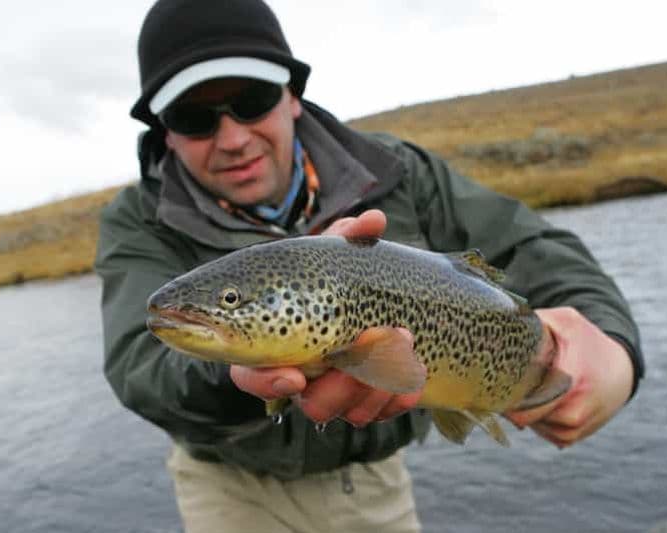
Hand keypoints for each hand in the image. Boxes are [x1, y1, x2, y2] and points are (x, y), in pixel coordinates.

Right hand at [230, 209, 423, 426]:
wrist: (383, 302)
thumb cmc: (339, 275)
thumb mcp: (339, 253)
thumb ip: (348, 237)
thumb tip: (374, 220)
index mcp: (276, 345)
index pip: (252, 375)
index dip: (268, 381)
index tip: (295, 375)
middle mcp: (303, 376)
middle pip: (309, 403)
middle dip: (341, 385)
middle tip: (370, 344)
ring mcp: (336, 393)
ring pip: (347, 412)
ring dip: (375, 385)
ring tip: (403, 343)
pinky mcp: (367, 402)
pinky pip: (378, 413)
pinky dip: (396, 397)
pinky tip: (414, 379)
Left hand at [505, 307, 633, 447]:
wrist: (623, 368)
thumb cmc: (588, 342)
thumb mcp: (567, 321)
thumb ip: (536, 319)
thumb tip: (506, 319)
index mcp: (571, 381)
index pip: (526, 407)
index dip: (506, 396)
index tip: (498, 382)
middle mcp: (577, 409)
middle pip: (527, 418)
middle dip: (513, 403)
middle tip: (507, 386)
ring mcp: (579, 425)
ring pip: (537, 427)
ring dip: (528, 413)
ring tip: (532, 389)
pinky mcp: (580, 434)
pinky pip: (550, 435)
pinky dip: (542, 422)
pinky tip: (543, 402)